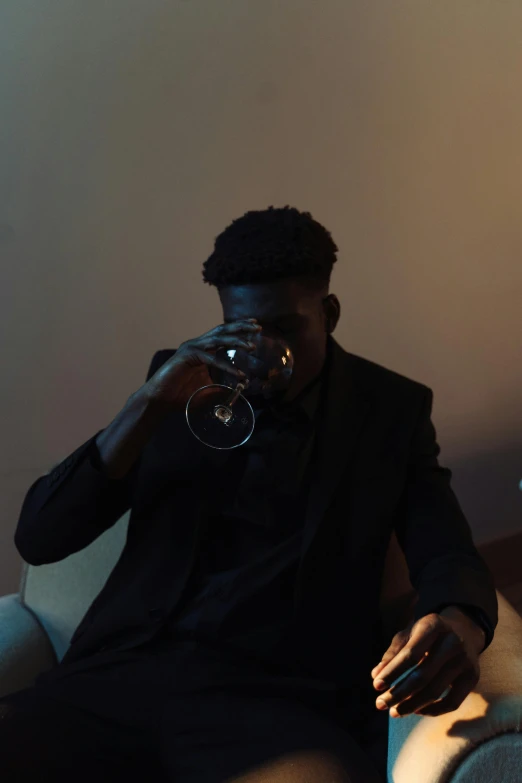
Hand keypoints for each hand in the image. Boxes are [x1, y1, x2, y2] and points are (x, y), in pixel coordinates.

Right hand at [144, 319, 261, 410]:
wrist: (160, 401)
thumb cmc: (181, 395)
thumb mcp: (208, 388)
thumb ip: (221, 384)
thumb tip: (240, 389)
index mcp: (202, 349)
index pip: (223, 334)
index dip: (239, 329)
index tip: (255, 326)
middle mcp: (197, 345)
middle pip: (222, 330)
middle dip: (241, 327)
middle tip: (258, 326)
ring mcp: (191, 348)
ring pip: (217, 339)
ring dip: (236, 341)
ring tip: (251, 346)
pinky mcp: (186, 356)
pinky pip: (210, 358)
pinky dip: (226, 366)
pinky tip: (238, 373)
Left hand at [370, 606, 483, 717]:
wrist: (464, 631)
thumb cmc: (428, 634)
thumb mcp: (410, 633)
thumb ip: (393, 652)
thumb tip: (376, 675)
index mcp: (433, 625)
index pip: (410, 653)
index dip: (393, 671)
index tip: (376, 686)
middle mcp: (452, 642)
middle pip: (422, 675)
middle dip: (399, 693)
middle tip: (380, 704)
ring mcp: (465, 660)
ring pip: (436, 691)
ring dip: (412, 705)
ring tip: (394, 712)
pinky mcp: (473, 677)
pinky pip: (452, 702)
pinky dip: (433, 710)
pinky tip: (416, 711)